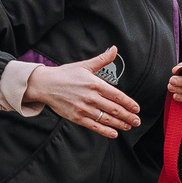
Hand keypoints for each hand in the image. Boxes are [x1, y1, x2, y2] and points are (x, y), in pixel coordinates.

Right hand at [24, 45, 140, 137]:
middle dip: (128, 116)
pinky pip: (94, 126)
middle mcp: (91, 97)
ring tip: (128, 127)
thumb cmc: (65, 75)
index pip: (117, 95)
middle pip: (114, 109)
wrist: (44, 85)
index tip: (136, 108)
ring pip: (106, 118)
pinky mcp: (76, 117)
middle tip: (137, 121)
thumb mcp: (84, 65)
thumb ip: (102, 60)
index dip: (129, 103)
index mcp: (95, 84)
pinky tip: (114, 133)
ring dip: (120, 124)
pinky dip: (105, 131)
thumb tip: (114, 49)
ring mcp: (83, 108)